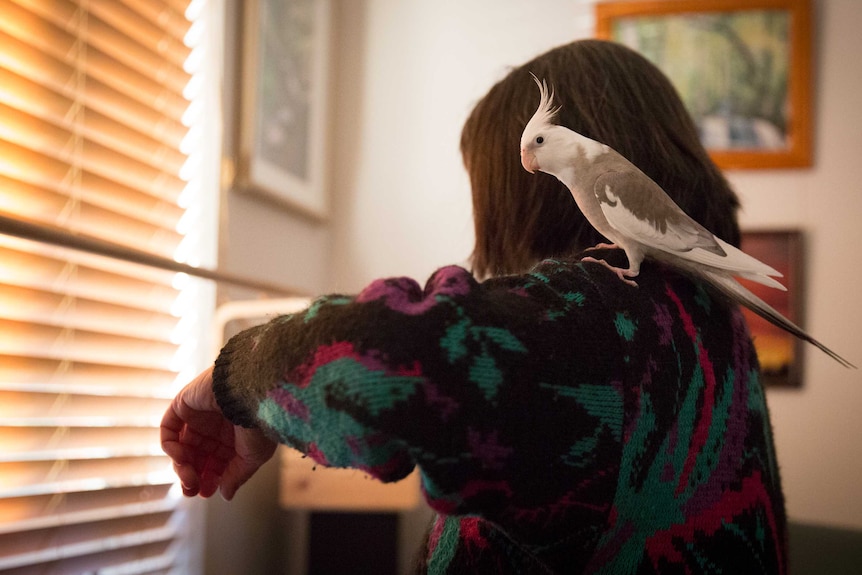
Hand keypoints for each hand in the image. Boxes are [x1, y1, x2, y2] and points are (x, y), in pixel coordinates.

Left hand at [160, 367, 276, 499]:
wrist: (252, 392)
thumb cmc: (259, 422)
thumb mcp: (252, 457)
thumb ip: (237, 475)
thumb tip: (226, 495)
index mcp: (235, 435)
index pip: (216, 461)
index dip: (210, 478)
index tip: (207, 493)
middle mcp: (216, 425)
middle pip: (197, 456)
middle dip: (193, 476)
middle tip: (193, 491)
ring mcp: (198, 415)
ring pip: (182, 447)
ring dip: (182, 467)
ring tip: (189, 479)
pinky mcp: (183, 403)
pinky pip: (169, 430)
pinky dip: (171, 447)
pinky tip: (181, 458)